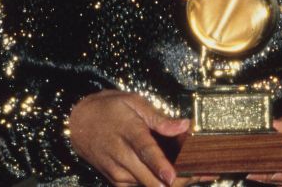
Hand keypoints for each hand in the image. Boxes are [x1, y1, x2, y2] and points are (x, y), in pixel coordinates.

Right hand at [68, 90, 189, 186]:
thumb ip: (159, 118)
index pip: (145, 152)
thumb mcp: (133, 103)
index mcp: (129, 132)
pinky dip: (158, 183)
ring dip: (171, 183)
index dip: (159, 166)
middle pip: (150, 178)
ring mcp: (118, 172)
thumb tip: (184, 125)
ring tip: (195, 173)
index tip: (172, 176)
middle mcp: (121, 156)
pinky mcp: (117, 181)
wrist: (78, 123)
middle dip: (178, 181)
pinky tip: (173, 176)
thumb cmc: (108, 109)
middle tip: (203, 173)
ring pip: (148, 186)